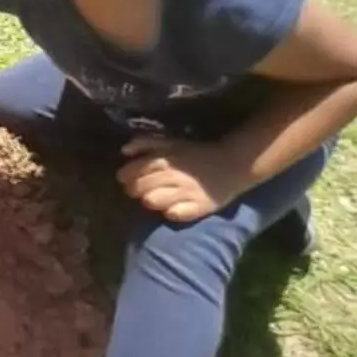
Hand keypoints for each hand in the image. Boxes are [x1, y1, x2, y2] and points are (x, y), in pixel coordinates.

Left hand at [117, 135, 247, 221]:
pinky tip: (171, 207)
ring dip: (148, 200)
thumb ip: (146, 142)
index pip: (134, 171)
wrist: (231, 164)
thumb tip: (124, 151)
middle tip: (138, 190)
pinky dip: (169, 211)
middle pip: (138, 188)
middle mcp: (172, 176)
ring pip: (151, 202)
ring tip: (153, 198)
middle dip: (134, 189)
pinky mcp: (197, 208)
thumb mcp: (171, 142)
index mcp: (164, 159)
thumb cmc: (197, 153)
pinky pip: (173, 214)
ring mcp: (185, 193)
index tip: (125, 179)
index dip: (125, 176)